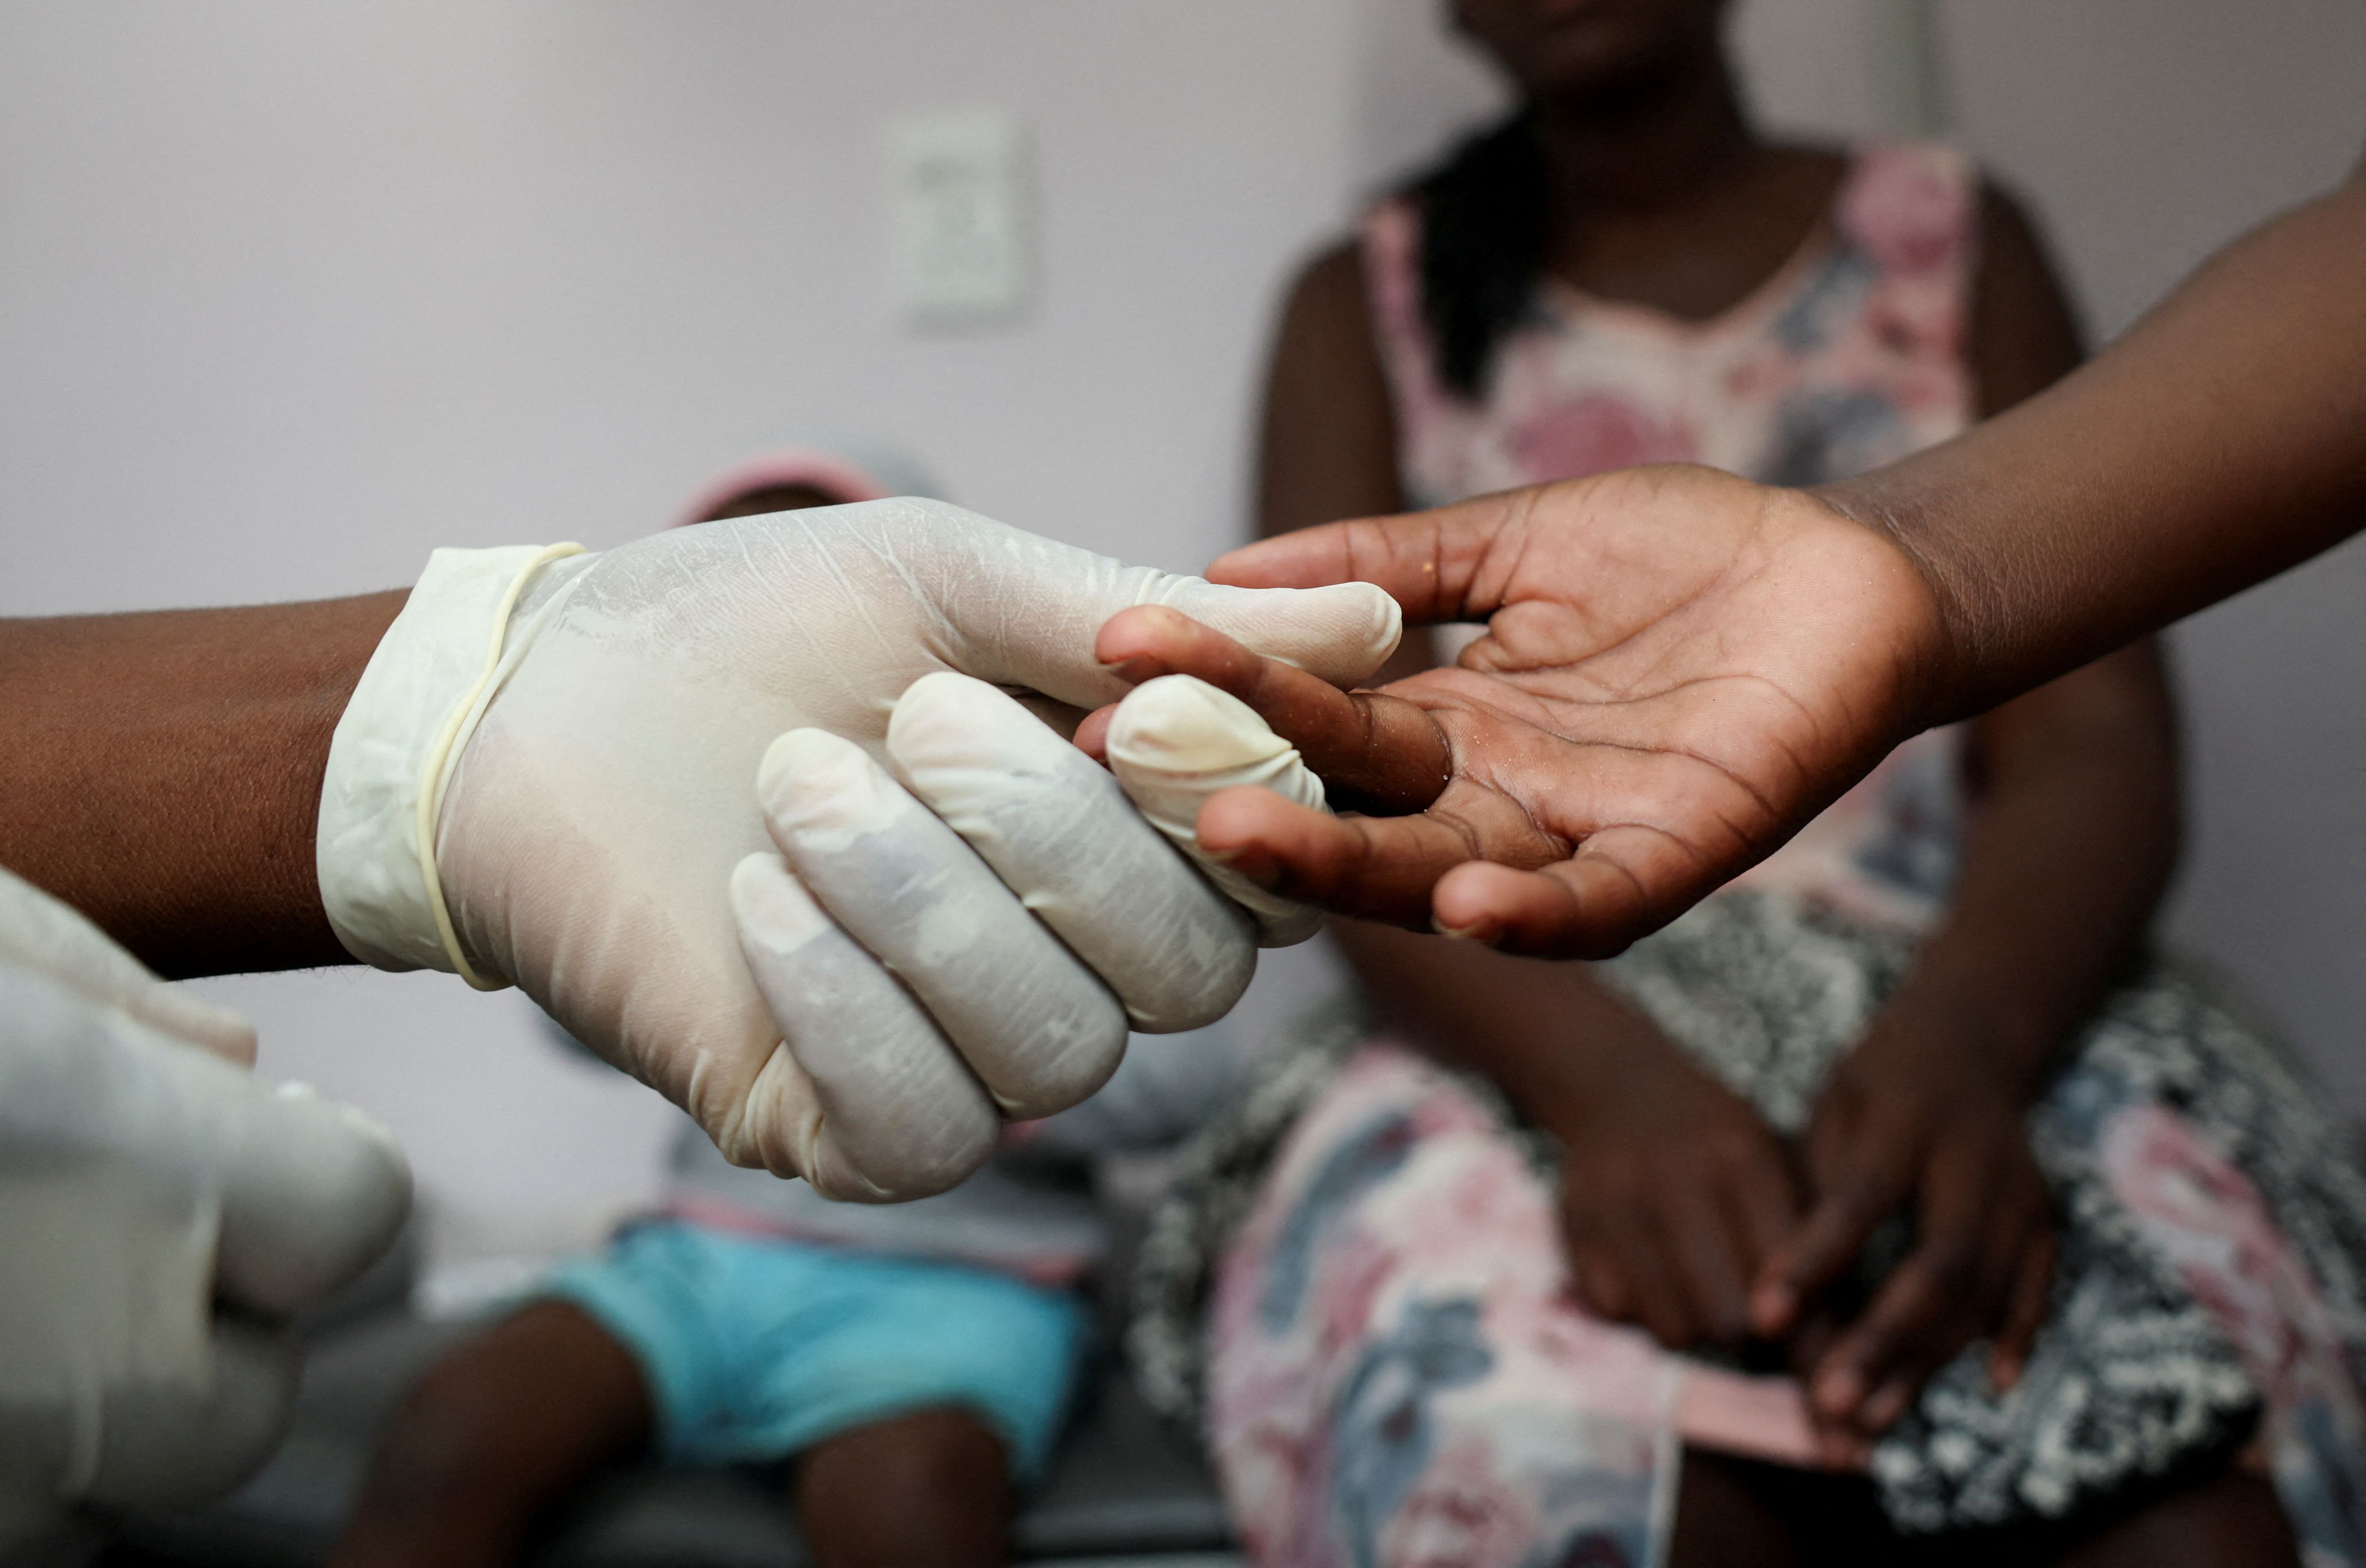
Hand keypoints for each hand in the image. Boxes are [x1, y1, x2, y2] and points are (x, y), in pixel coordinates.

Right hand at [0, 869, 408, 1529]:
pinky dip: (6, 1462)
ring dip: (95, 1416)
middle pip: (246, 1400)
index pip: (356, 1214)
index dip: (321, 1173)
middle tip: (118, 1247)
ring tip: (14, 1293)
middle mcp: (76, 1347)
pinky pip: (17, 1525)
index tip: (268, 1144)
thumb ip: (138, 1024)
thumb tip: (243, 1077)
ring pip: (118, 1490)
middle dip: (214, 1331)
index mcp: (129, 1167)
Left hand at [318, 499, 1398, 1198]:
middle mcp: (1070, 964)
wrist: (534, 705)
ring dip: (925, 904)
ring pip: (1057, 1056)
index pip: (1263, 870)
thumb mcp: (952, 578)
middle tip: (912, 717)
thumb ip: (1145, 611)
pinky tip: (761, 903)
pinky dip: (849, 1005)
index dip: (1227, 800)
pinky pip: (927, 1131)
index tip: (1124, 706)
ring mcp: (963, 1060)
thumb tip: (1378, 617)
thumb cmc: (753, 626)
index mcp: (1121, 834)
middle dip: (1054, 836)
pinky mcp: (847, 1132)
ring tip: (796, 785)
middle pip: (1185, 977)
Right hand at [1092, 465, 1945, 956]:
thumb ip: (1384, 560)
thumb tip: (1225, 564)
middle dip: (1254, 794)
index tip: (1114, 677)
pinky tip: (1463, 900)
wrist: (1852, 565)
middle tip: (1144, 771)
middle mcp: (1497, 790)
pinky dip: (1531, 910)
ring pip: (1443, 868)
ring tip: (1248, 832)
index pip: (1315, 723)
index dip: (1223, 702)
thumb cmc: (1687, 549)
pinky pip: (1596, 901)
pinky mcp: (1679, 848)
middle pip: (1356, 810)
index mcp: (1453, 718)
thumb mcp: (1513, 538)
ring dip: (1349, 863)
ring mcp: (1580, 829)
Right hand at [1551, 1034, 1801, 1350]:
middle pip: (1728, 1318)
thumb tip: (1830, 1352)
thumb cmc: (1720, 1142)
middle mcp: (1674, 1181)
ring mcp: (1617, 1206)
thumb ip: (1807, 1242)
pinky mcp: (1576, 1229)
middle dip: (1750, 1335)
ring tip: (1704, 1292)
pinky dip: (1641, 1309)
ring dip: (1696, 1324)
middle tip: (1756, 1317)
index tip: (1817, 1356)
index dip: (1807, 1329)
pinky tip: (1654, 1274)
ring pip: (1673, 1327)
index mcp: (1741, 1158)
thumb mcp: (1776, 1161)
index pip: (1786, 1276)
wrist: (1619, 1084)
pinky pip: (1618, 1313)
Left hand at [1751, 1020, 2054, 1448]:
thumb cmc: (1877, 1084)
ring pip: (1981, 1292)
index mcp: (1907, 1119)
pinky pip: (2035, 1289)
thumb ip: (1815, 1185)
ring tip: (1869, 1418)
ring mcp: (2021, 1194)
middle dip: (1882, 1340)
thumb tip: (1776, 1279)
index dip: (1812, 1263)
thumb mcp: (1833, 1108)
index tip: (1762, 1320)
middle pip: (1937, 1263)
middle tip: (1828, 1402)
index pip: (1859, 1201)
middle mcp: (1977, 1161)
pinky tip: (1988, 1386)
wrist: (1970, 1042)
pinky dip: (2014, 1337)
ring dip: (1927, 1362)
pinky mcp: (2046, 1220)